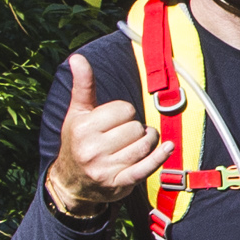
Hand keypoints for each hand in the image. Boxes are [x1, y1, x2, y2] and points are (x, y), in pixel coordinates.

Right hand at [46, 52, 161, 220]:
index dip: (124, 113)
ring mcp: (105, 167)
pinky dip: (160, 156)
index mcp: (82, 127)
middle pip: (135, 127)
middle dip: (135, 129)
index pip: (124, 110)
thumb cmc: (78, 142)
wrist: (71, 182)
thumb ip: (82, 85)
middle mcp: (91, 149)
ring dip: (147, 142)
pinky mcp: (119, 183)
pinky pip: (146, 167)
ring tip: (137, 143)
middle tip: (124, 135)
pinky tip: (169, 147)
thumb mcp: (77, 113)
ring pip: (144, 145)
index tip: (114, 121)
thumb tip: (77, 57)